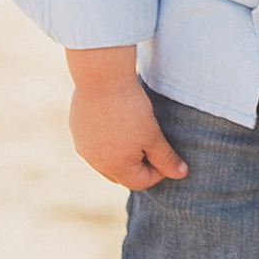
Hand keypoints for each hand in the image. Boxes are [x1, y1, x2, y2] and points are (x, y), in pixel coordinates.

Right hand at [64, 46, 187, 190]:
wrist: (101, 76)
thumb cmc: (131, 108)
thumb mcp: (153, 135)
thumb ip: (166, 158)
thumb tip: (181, 174)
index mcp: (115, 167)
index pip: (141, 182)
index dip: (159, 170)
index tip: (167, 152)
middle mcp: (94, 162)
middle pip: (122, 175)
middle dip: (140, 165)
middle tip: (153, 143)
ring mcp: (82, 146)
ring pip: (107, 160)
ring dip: (123, 154)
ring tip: (135, 131)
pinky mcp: (77, 130)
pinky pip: (94, 145)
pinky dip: (107, 140)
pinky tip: (117, 121)